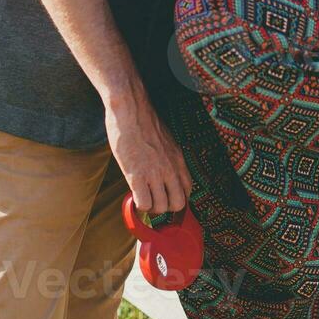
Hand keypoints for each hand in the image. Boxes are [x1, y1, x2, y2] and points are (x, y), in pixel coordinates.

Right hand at [105, 91, 192, 213]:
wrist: (131, 110)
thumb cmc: (144, 123)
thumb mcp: (166, 141)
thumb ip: (168, 158)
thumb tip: (164, 172)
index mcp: (179, 160)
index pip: (188, 190)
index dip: (176, 198)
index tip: (166, 197)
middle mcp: (170, 169)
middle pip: (178, 204)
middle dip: (166, 208)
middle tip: (153, 200)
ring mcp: (154, 174)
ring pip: (161, 208)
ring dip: (151, 207)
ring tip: (142, 197)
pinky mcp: (137, 176)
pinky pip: (144, 204)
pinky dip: (138, 206)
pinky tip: (132, 196)